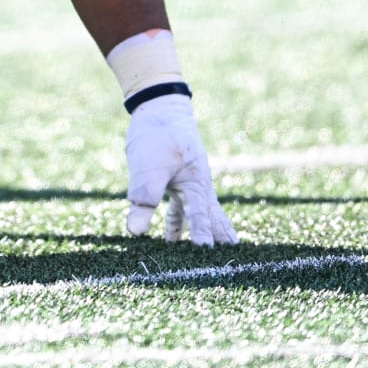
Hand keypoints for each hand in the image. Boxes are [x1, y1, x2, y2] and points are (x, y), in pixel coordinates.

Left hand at [125, 95, 236, 244]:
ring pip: (198, 214)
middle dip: (218, 238)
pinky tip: (172, 239)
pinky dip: (179, 223)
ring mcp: (188, 183)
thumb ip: (143, 198)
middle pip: (210, 217)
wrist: (159, 106)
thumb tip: (136, 231)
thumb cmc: (157, 134)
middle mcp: (197, 185)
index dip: (203, 234)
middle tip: (231, 260)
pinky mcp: (175, 181)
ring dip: (199, 233)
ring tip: (205, 257)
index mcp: (196, 181)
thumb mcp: (147, 167)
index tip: (208, 255)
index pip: (200, 214)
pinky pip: (182, 209)